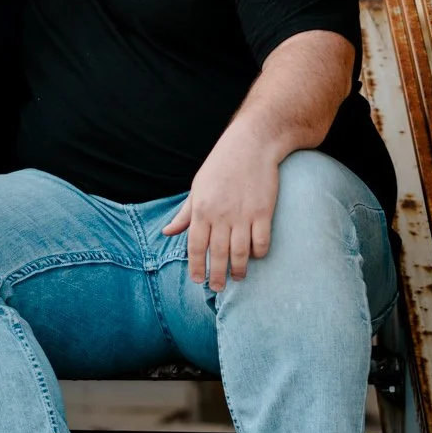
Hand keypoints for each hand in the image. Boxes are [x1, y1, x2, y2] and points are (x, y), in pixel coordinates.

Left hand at [162, 128, 279, 289]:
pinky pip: (261, 242)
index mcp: (201, 209)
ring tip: (237, 277)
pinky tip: (255, 257)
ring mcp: (243, 214)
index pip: (195, 246)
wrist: (252, 144)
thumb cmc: (221, 165)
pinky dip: (258, 253)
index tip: (197, 281)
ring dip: (238, 270)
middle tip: (217, 288)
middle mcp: (221, 215)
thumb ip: (184, 213)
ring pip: (240, 253)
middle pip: (218, 254)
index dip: (196, 266)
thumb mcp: (197, 186)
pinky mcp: (264, 212)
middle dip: (217, 276)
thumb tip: (167, 233)